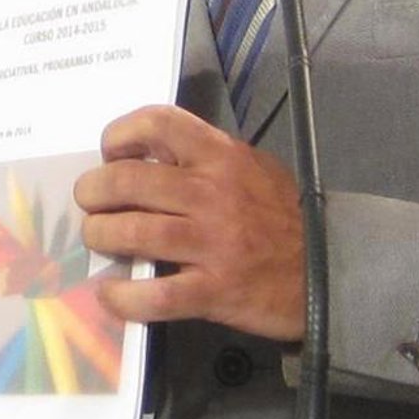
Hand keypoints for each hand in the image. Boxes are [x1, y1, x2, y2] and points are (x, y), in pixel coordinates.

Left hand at [75, 105, 305, 340]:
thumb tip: (147, 158)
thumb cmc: (281, 218)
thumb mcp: (252, 168)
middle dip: (93, 192)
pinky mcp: (212, 290)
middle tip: (91, 204)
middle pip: (127, 180)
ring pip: (130, 232)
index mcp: (221, 156)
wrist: (327, 271)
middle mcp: (212, 192)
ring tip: (100, 240)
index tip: (111, 155)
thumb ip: (205, 158)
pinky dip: (122, 296)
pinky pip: (153, 294)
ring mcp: (211, 243)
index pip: (157, 123)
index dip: (119, 135)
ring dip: (100, 236)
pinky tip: (112, 293)